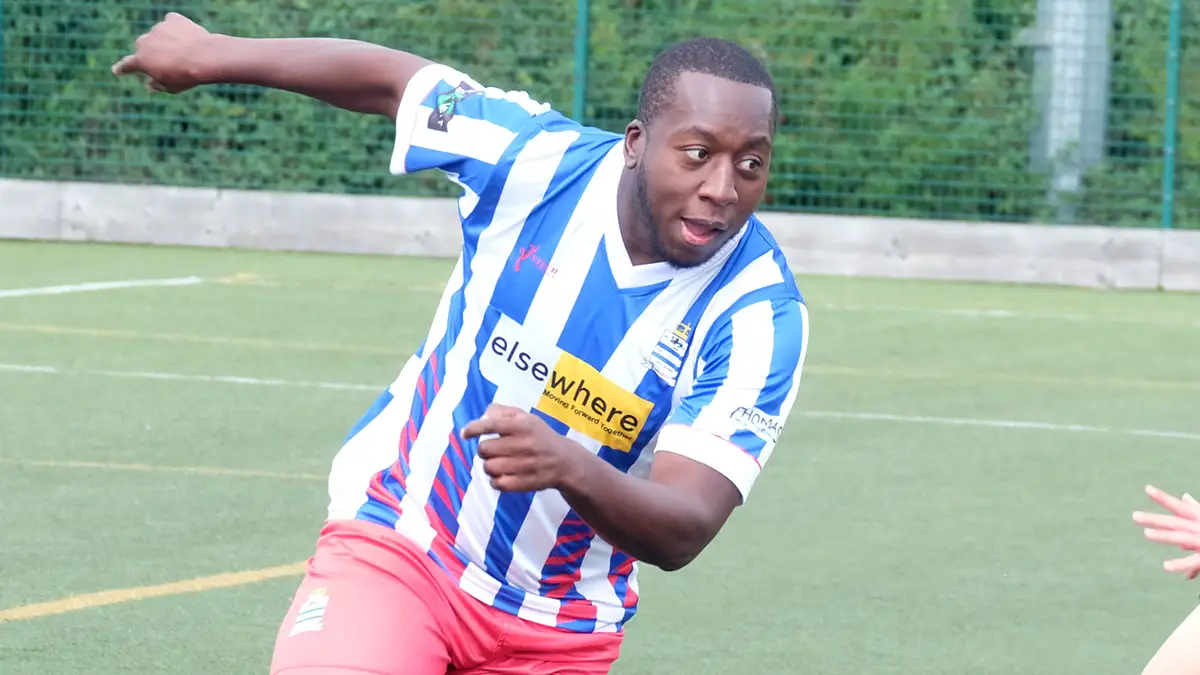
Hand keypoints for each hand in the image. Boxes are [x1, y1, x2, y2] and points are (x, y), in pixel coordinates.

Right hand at [111, 12, 215, 92]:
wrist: (205, 57)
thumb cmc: (187, 76)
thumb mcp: (171, 87)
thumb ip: (157, 85)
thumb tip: (150, 84)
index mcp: (141, 60)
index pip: (128, 65)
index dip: (122, 68)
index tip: (116, 70)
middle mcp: (145, 42)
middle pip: (144, 47)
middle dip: (153, 53)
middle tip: (171, 62)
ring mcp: (158, 29)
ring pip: (159, 35)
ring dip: (167, 41)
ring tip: (185, 51)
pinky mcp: (172, 20)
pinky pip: (172, 22)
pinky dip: (176, 27)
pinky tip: (186, 34)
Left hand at [461, 404, 585, 492]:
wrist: (566, 462)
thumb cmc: (540, 437)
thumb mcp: (526, 418)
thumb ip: (503, 412)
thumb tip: (481, 418)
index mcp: (523, 425)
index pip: (491, 424)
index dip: (473, 429)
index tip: (465, 434)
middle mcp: (524, 444)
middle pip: (485, 449)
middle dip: (484, 450)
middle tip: (492, 450)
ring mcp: (525, 465)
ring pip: (489, 467)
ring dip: (489, 466)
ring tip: (498, 463)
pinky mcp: (525, 483)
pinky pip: (497, 484)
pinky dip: (495, 481)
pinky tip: (502, 476)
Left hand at [1133, 484, 1199, 579]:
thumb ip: (1195, 508)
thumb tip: (1185, 496)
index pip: (1179, 507)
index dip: (1163, 498)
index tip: (1147, 488)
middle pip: (1175, 522)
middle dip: (1155, 518)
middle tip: (1134, 516)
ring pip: (1181, 537)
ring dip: (1164, 536)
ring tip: (1146, 534)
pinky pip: (1193, 561)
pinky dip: (1180, 564)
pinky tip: (1166, 567)